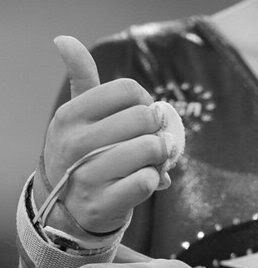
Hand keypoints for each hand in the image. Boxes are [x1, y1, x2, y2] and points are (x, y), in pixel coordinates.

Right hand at [36, 36, 168, 234]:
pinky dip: (157, 179)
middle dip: (158, 128)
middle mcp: (76, 144)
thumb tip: (65, 40)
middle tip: (154, 138)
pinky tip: (149, 180)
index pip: (127, 90)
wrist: (70, 207)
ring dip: (161, 155)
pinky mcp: (105, 204)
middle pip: (143, 117)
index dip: (145, 101)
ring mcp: (88, 176)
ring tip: (154, 160)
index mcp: (70, 116)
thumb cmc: (83, 154)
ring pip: (150, 149)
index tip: (141, 115)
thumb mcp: (78, 118)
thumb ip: (81, 79)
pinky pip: (148, 181)